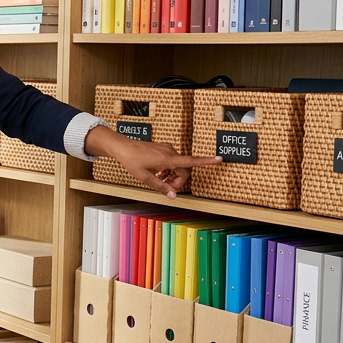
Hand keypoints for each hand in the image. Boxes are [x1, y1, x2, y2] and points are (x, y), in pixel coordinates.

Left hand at [85, 125, 221, 197]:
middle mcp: (170, 152)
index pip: (191, 161)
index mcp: (168, 159)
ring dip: (173, 175)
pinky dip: (169, 169)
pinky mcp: (163, 148)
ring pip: (178, 166)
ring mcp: (167, 149)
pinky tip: (158, 173)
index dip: (206, 161)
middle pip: (184, 169)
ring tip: (160, 180)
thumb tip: (174, 196)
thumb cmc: (132, 161)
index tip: (219, 158)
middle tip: (167, 188)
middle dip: (179, 180)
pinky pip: (172, 161)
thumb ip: (161, 187)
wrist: (122, 147)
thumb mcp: (145, 177)